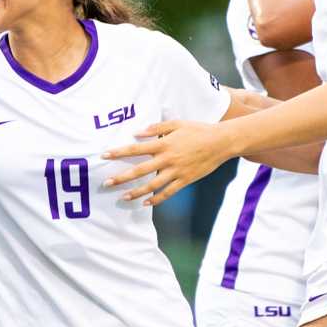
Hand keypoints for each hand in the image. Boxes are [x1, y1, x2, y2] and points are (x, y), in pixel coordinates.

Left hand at [100, 119, 233, 206]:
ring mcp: (176, 171)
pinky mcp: (185, 180)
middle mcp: (167, 159)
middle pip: (139, 170)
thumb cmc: (198, 130)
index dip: (119, 152)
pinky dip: (156, 199)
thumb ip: (156, 128)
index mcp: (163, 143)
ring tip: (123, 197)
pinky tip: (145, 203)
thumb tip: (136, 133)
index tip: (104, 155)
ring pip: (152, 185)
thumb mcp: (176, 124)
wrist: (221, 142)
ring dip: (136, 192)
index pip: (136, 149)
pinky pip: (168, 192)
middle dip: (121, 177)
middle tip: (106, 183)